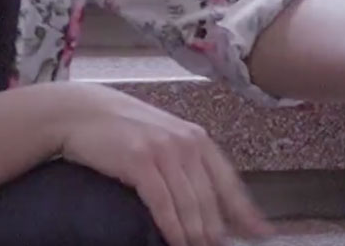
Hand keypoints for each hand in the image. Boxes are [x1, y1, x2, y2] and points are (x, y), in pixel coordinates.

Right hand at [46, 83, 273, 245]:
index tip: (261, 234)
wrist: (83, 112)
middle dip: (214, 233)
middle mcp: (186, 143)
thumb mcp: (163, 140)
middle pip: (210, 200)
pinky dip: (171, 227)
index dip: (245, 212)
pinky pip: (163, 202)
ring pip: (189, 205)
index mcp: (197, 139)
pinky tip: (176, 241)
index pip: (229, 183)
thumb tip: (209, 202)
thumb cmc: (124, 131)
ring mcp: (164, 150)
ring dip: (194, 235)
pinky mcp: (140, 160)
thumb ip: (187, 165)